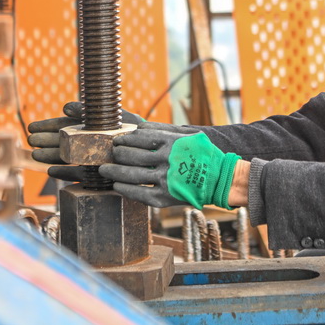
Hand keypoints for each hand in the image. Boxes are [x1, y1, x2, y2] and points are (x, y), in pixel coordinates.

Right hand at [26, 102, 146, 181]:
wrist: (160, 153)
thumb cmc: (142, 133)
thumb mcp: (117, 118)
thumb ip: (91, 113)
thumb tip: (65, 108)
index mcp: (94, 128)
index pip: (67, 126)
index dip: (49, 126)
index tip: (32, 127)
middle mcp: (92, 145)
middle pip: (64, 142)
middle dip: (47, 141)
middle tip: (31, 141)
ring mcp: (94, 161)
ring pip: (68, 158)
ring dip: (51, 157)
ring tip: (35, 156)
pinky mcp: (100, 177)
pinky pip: (80, 176)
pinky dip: (66, 174)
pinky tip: (52, 172)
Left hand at [100, 125, 239, 209]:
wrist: (220, 179)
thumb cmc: (203, 155)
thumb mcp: (189, 135)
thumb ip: (165, 129)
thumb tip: (140, 126)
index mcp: (172, 142)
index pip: (140, 138)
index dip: (124, 139)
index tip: (117, 141)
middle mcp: (167, 160)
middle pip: (132, 156)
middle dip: (117, 154)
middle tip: (110, 154)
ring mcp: (165, 179)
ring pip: (132, 175)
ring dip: (114, 172)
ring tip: (104, 170)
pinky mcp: (165, 197)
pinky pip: (139, 193)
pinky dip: (125, 189)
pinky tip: (117, 186)